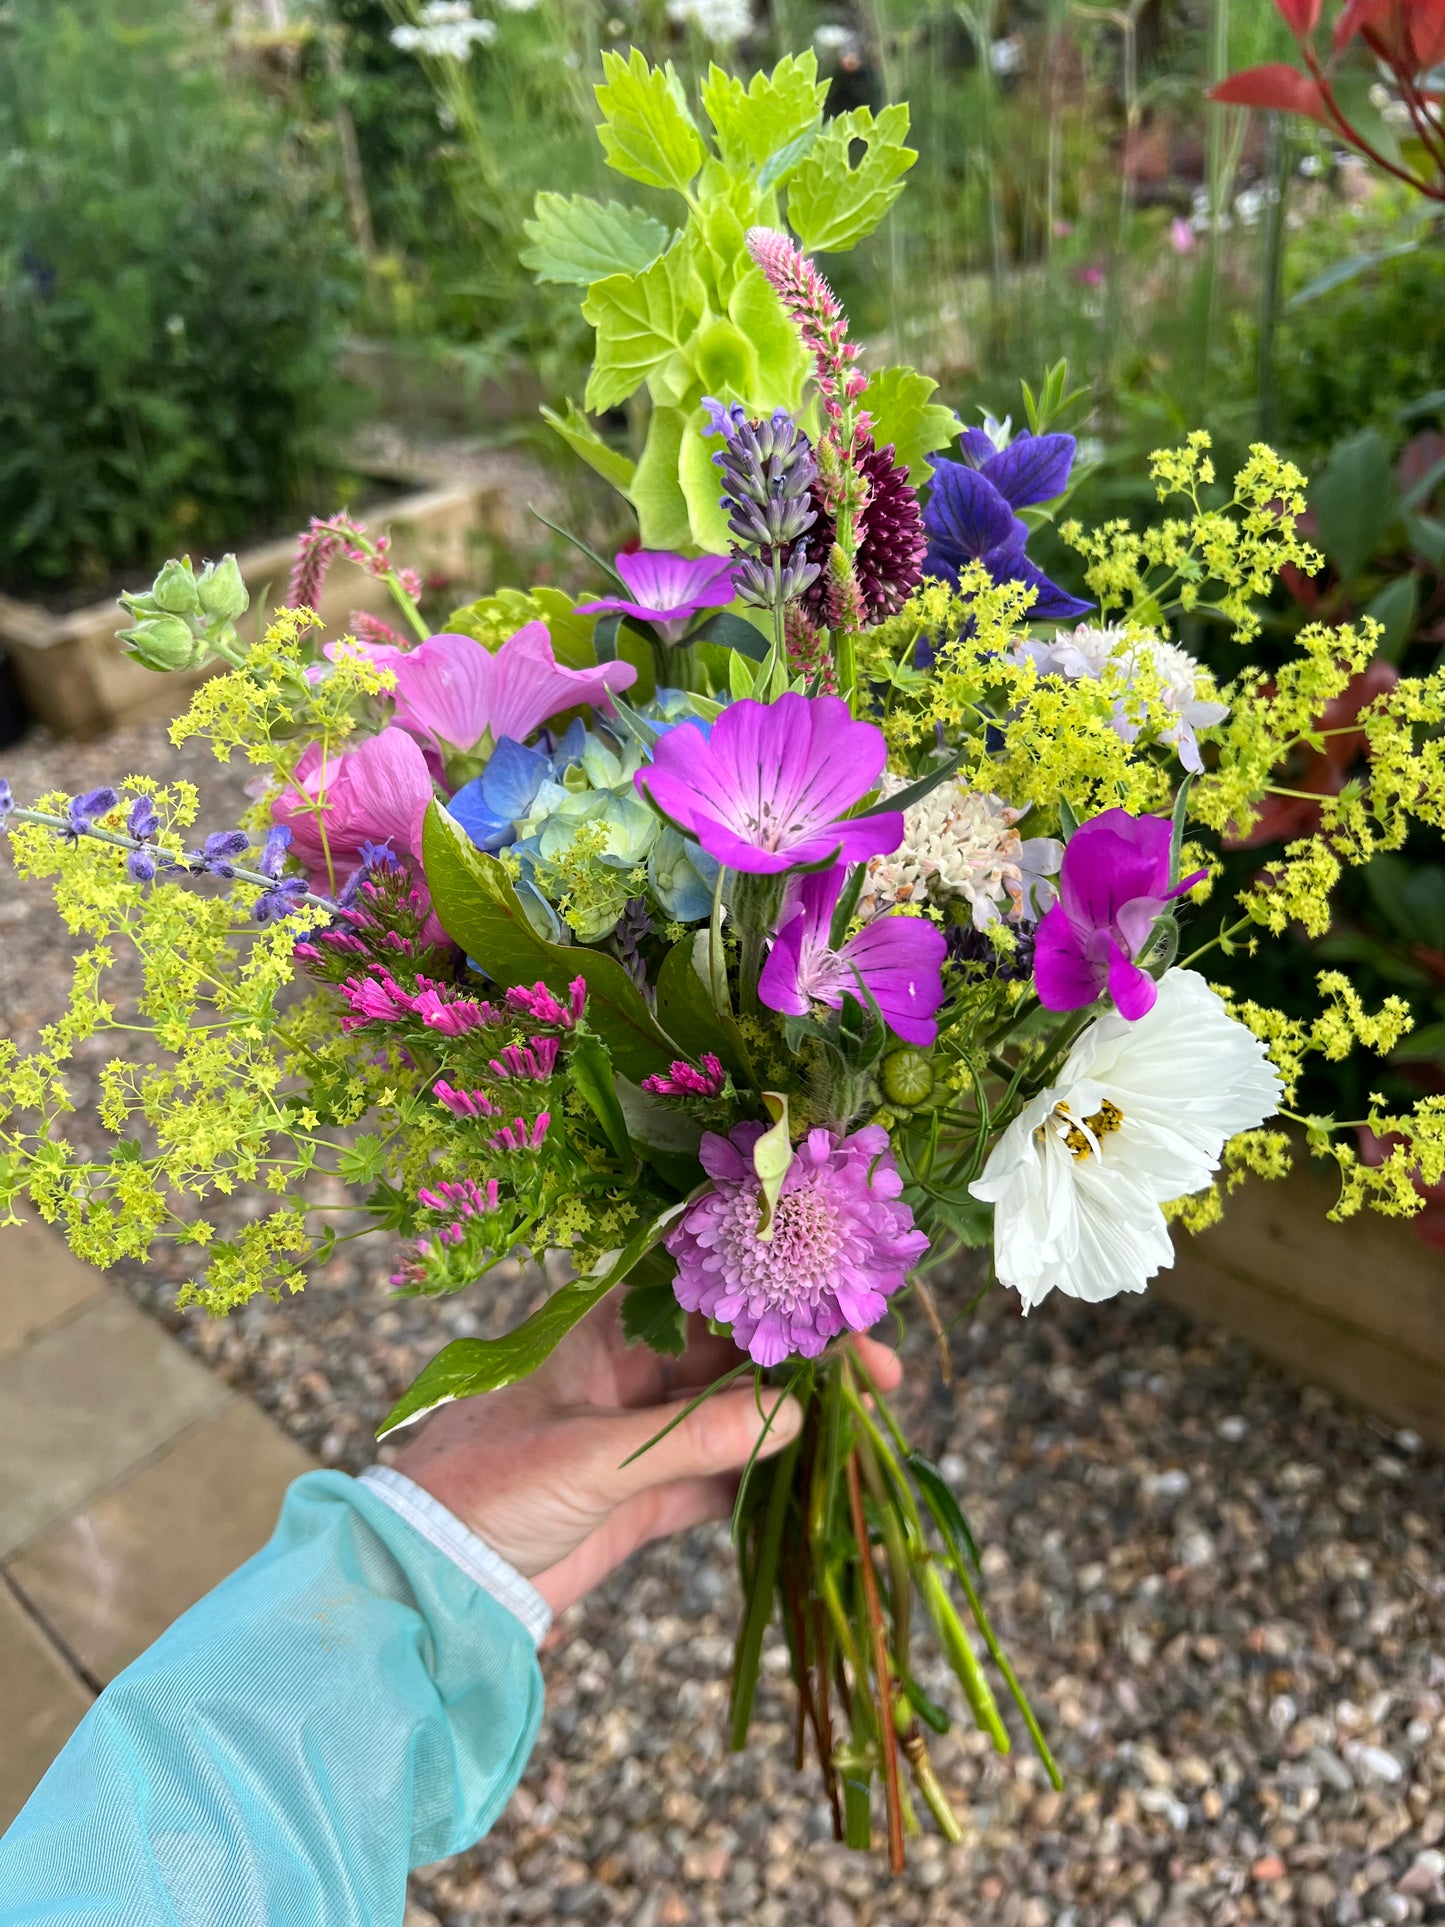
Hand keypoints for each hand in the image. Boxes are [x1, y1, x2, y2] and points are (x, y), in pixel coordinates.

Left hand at [394, 1296, 902, 1615]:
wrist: (426, 1581)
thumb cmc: (483, 1489)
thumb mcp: (589, 1458)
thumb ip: (690, 1439)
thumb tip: (795, 1416)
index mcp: (602, 1326)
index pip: (705, 1284)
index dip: (775, 1282)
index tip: (839, 1298)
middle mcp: (628, 1367)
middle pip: (735, 1346)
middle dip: (805, 1354)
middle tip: (880, 1374)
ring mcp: (638, 1430)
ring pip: (737, 1408)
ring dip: (797, 1412)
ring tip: (869, 1418)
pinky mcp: (643, 1492)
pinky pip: (721, 1471)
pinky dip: (768, 1472)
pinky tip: (820, 1473)